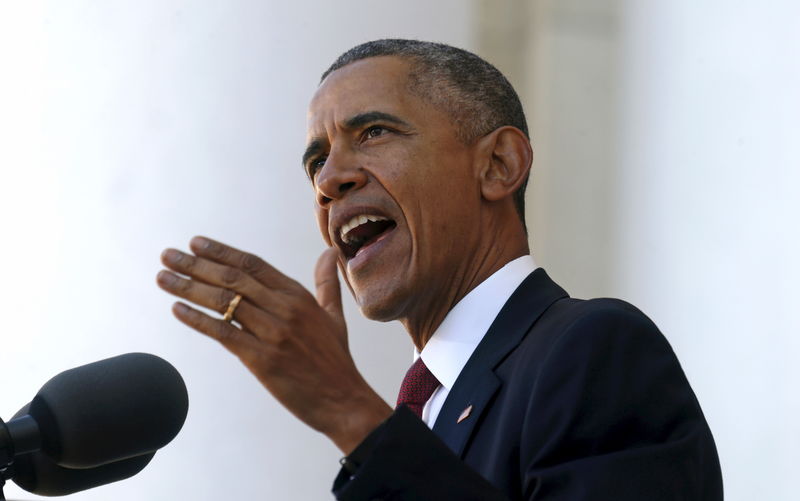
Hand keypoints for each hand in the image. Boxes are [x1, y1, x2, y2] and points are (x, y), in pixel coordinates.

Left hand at [156, 236, 391, 452]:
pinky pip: (223, 333)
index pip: (253, 265)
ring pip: (224, 302)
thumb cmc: (335, 360)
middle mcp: (284, 309)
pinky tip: (177, 309)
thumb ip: (326, 283)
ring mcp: (273, 333)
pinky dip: (197, 320)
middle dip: (195, 264)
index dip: (221, 252)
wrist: (343, 400)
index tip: (195, 242)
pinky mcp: (262, 359)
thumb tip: (329, 253)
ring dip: (188, 288)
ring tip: (162, 278)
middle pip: (233, 278)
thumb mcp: (334, 316)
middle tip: (167, 255)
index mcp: (298, 296)